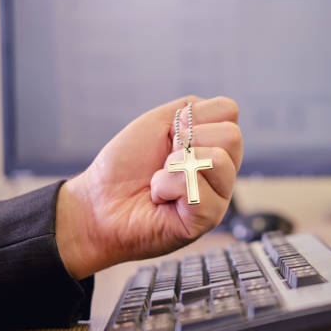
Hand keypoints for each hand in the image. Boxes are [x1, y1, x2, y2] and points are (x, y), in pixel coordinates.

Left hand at [55, 96, 241, 279]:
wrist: (99, 202)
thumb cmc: (127, 164)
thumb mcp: (159, 123)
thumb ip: (194, 110)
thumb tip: (224, 115)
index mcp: (214, 144)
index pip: (229, 111)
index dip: (193, 117)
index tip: (170, 136)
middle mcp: (223, 170)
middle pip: (232, 136)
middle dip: (188, 140)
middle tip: (166, 159)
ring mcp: (219, 196)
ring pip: (220, 160)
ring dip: (177, 165)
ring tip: (161, 179)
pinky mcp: (207, 219)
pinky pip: (196, 187)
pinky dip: (166, 186)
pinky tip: (159, 198)